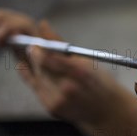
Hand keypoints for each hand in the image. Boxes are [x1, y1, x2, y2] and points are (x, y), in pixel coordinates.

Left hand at [0, 8, 127, 123]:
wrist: (106, 110)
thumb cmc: (100, 83)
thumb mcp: (86, 60)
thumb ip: (61, 43)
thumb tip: (43, 25)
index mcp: (80, 72)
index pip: (49, 56)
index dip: (38, 48)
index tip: (36, 43)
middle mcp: (68, 88)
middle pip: (40, 67)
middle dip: (35, 56)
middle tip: (33, 49)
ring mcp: (59, 101)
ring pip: (37, 77)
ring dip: (34, 67)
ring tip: (35, 60)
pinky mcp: (52, 109)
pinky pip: (37, 89)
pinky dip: (33, 78)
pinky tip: (29, 70)